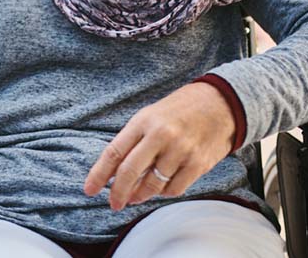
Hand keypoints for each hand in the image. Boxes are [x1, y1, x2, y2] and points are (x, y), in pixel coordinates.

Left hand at [83, 82, 235, 209]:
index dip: (99, 174)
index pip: (114, 152)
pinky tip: (162, 187)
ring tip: (136, 195)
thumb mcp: (151, 116)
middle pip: (130, 172)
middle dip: (118, 192)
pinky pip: (174, 189)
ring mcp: (180, 150)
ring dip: (141, 194)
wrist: (218, 104)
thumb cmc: (179, 111)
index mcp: (143, 120)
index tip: (89, 189)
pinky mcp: (197, 164)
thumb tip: (116, 173)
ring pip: (152, 185)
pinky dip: (164, 192)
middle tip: (113, 203)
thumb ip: (134, 141)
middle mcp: (160, 135)